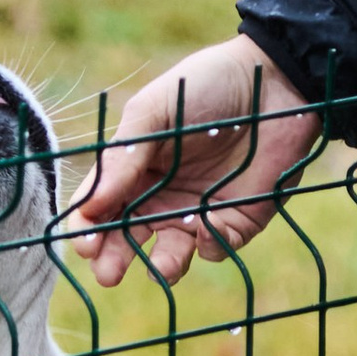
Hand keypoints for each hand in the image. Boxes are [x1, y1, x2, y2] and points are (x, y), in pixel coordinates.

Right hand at [70, 40, 322, 288]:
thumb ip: (122, 156)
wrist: (272, 81)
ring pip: (170, 255)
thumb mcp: (154, 110)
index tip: (84, 246)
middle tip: (109, 274)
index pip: (99, 208)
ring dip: (162, 266)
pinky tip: (207, 228)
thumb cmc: (204, 85)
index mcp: (133, 170)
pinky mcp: (236, 221)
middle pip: (127, 239)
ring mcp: (197, 212)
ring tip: (160, 267)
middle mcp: (160, 197)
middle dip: (115, 260)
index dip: (88, 229)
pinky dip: (208, 245)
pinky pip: (215, 247)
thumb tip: (89, 206)